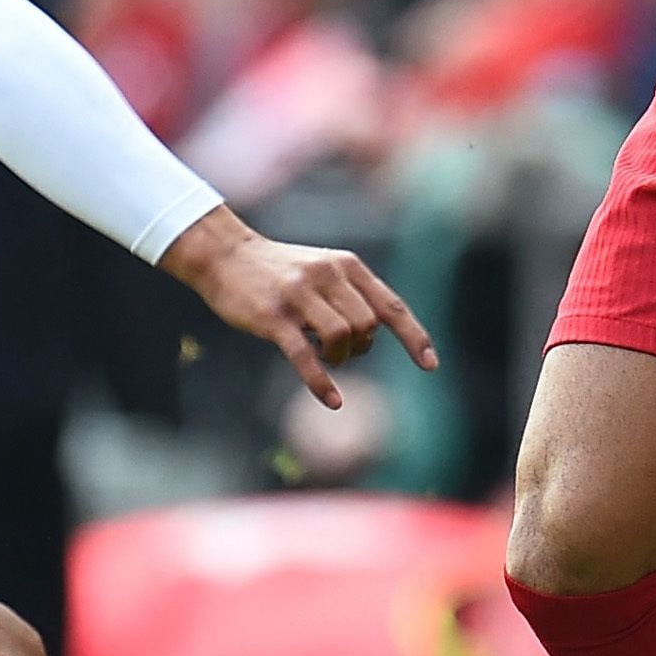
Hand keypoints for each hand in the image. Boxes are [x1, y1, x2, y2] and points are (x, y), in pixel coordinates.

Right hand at [160, 207, 438, 408]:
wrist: (225, 255)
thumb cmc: (278, 270)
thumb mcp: (321, 269)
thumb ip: (350, 295)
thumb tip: (371, 337)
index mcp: (346, 265)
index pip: (391, 306)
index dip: (414, 337)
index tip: (430, 366)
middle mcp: (327, 275)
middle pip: (368, 326)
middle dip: (361, 348)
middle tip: (341, 351)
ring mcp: (299, 295)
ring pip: (342, 338)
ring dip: (340, 358)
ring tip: (325, 357)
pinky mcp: (273, 317)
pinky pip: (305, 356)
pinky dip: (322, 381)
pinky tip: (332, 400)